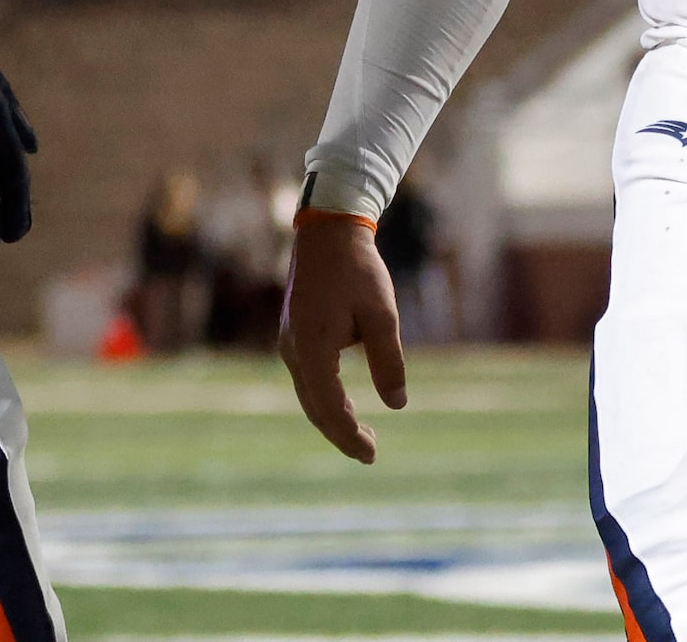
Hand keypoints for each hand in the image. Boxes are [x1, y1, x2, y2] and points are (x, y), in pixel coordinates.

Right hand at [280, 211, 407, 463]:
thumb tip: (397, 405)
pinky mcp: (293, 334)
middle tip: (370, 454)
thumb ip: (388, 361)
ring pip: (309, 395)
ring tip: (363, 434)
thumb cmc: (358, 270)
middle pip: (314, 408)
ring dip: (333, 417)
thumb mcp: (382, 314)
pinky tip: (346, 402)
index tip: (371, 455)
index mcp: (312, 349)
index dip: (350, 435)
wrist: (328, 231)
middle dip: (341, 433)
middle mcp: (293, 351)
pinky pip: (308, 379)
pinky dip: (325, 398)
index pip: (329, 408)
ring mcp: (289, 343)